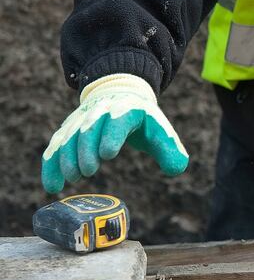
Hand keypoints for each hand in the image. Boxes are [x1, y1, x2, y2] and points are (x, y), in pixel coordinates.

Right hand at [42, 73, 188, 193]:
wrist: (122, 93)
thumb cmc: (144, 120)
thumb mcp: (160, 130)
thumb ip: (170, 150)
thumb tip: (177, 168)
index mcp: (127, 108)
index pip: (118, 120)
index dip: (112, 136)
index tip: (108, 154)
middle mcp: (101, 110)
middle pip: (89, 127)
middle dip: (86, 149)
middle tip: (88, 172)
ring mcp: (82, 118)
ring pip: (69, 135)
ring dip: (66, 157)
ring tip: (71, 179)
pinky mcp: (69, 128)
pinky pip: (56, 145)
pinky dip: (51, 164)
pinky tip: (52, 185)